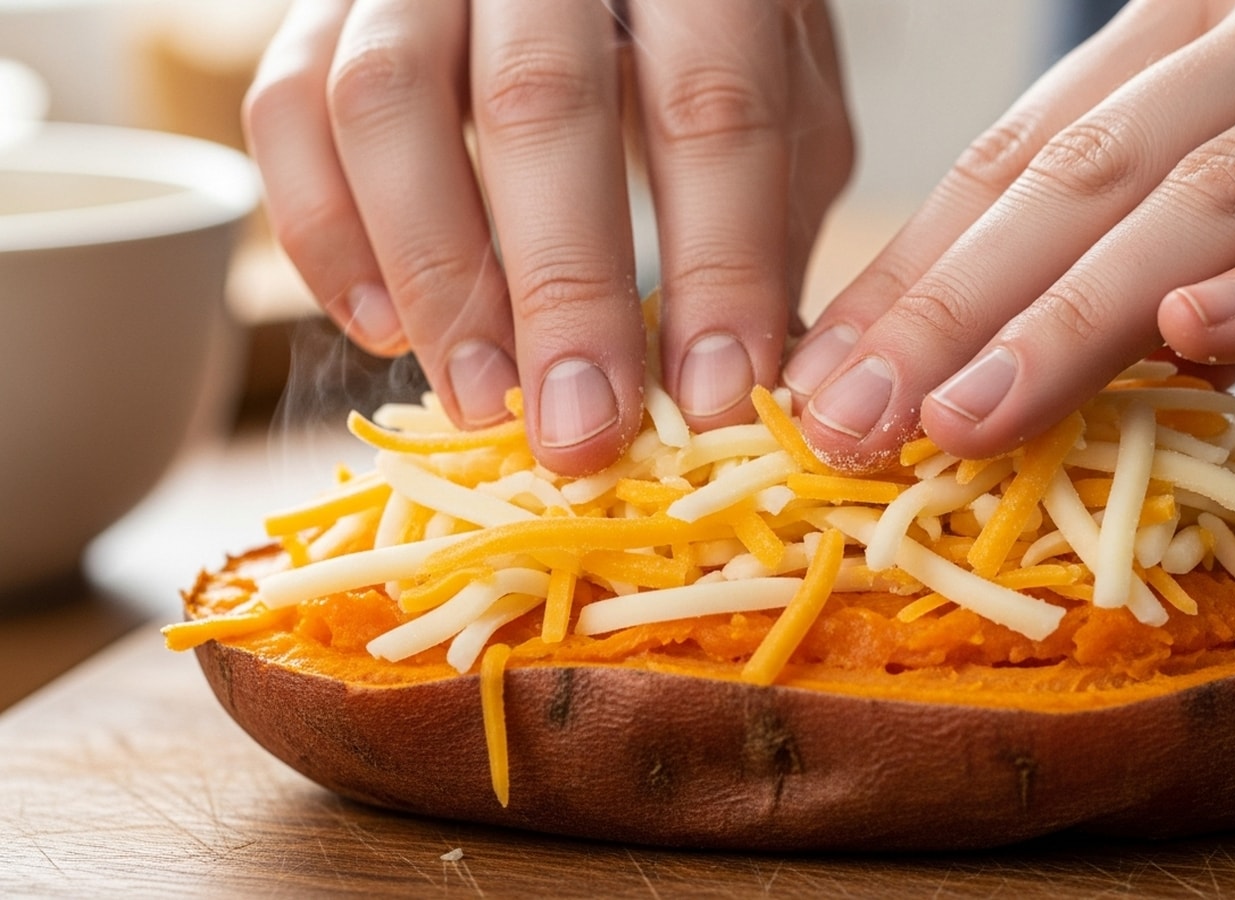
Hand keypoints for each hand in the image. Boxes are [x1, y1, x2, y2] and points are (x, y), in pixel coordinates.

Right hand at [245, 0, 851, 473]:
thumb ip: (773, 211)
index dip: (716, 260)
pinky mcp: (322, 4)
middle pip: (537, 101)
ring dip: (431, 273)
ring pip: (385, 98)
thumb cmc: (702, 34)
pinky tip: (382, 330)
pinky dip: (322, 232)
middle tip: (579, 428)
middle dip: (563, 286)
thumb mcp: (782, 96)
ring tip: (480, 396)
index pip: (710, 104)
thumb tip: (748, 382)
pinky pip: (287, 105)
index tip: (712, 397)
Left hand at [784, 0, 1234, 470]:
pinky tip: (1201, 341)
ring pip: (1218, 197)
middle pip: (1089, 170)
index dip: (917, 264)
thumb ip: (1159, 206)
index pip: (1024, 147)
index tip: (827, 372)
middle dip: (956, 304)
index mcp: (1206, 16)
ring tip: (971, 414)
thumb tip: (1024, 341)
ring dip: (1081, 313)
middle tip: (852, 418)